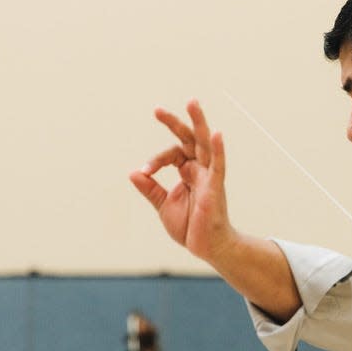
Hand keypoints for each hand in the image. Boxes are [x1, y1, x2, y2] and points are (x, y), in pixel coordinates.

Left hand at [131, 101, 301, 321]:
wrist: (206, 247)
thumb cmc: (190, 227)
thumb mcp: (164, 206)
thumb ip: (151, 189)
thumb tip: (133, 173)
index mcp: (187, 172)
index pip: (172, 154)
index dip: (155, 160)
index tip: (143, 172)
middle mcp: (199, 169)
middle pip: (188, 139)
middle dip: (174, 123)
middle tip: (156, 110)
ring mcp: (209, 176)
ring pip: (204, 144)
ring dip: (198, 123)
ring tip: (192, 103)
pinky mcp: (215, 187)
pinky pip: (218, 165)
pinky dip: (218, 150)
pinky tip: (217, 134)